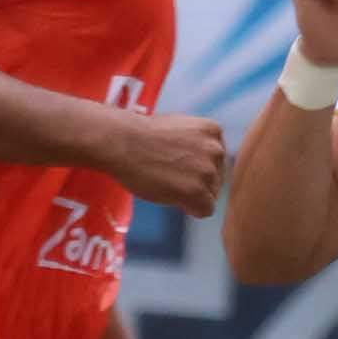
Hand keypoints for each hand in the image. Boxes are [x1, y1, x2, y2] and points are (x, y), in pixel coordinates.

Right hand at [107, 100, 228, 215]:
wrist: (121, 142)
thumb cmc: (140, 136)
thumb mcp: (178, 128)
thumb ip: (196, 144)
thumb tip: (202, 165)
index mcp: (213, 131)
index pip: (216, 161)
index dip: (195, 169)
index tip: (175, 166)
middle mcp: (216, 150)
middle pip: (215, 179)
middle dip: (195, 182)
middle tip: (167, 175)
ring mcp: (208, 171)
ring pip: (210, 195)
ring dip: (190, 195)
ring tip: (166, 182)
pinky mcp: (197, 191)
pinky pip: (205, 210)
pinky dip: (190, 209)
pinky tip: (171, 196)